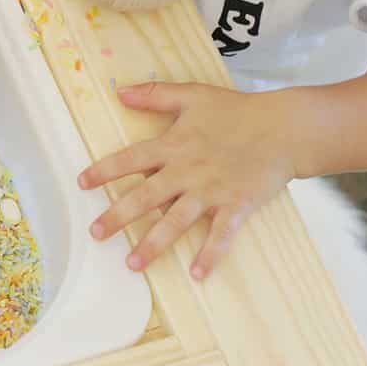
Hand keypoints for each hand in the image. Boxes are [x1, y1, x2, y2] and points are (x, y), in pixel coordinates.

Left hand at [77, 82, 294, 278]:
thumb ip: (155, 94)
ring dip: (153, 244)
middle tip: (95, 234)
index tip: (82, 183)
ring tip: (132, 264)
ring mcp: (211, 191)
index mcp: (174, 145)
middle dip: (118, 216)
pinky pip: (220, 234)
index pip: (130, 159)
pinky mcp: (236, 206)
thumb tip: (120, 91)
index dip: (104, 171)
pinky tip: (197, 274)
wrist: (284, 128)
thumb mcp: (193, 95)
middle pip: (145, 197)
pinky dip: (210, 255)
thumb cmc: (238, 111)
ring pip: (175, 222)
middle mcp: (187, 171)